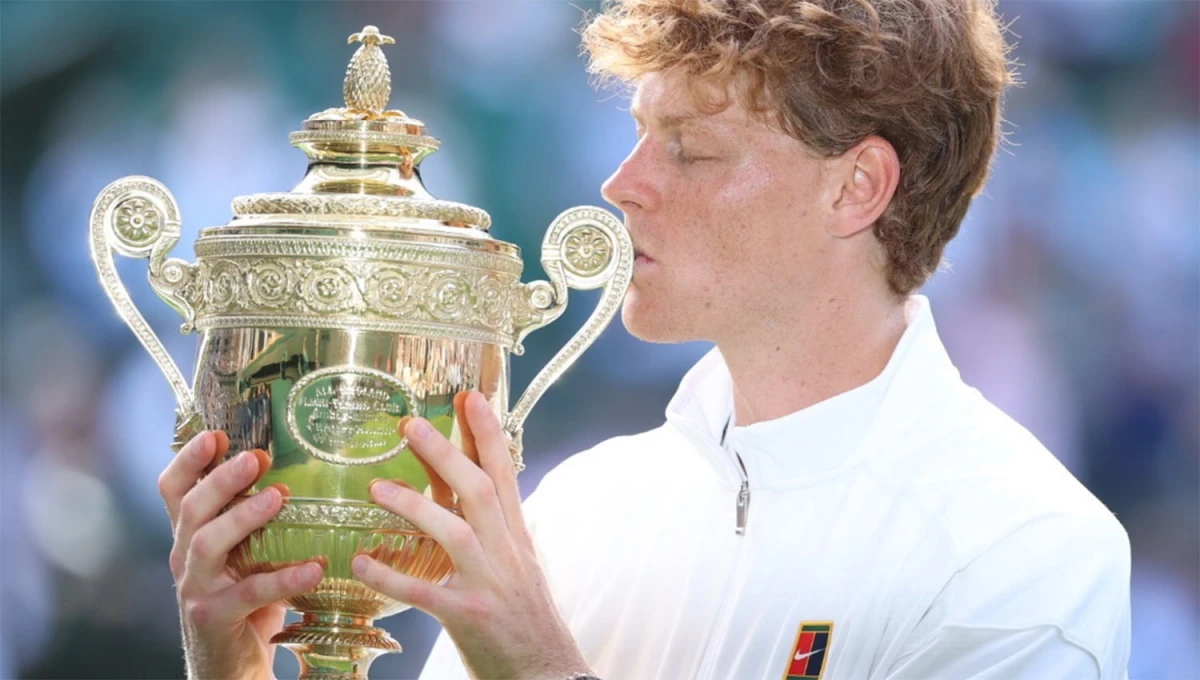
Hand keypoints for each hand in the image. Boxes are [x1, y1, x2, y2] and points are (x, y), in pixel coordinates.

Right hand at [159, 431, 324, 679]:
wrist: (231, 666)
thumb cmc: (247, 600)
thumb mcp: (246, 554)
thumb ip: (258, 520)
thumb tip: (302, 470)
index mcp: (191, 535)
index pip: (173, 489)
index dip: (188, 459)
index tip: (215, 433)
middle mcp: (185, 557)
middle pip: (190, 509)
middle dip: (221, 479)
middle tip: (256, 457)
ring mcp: (196, 588)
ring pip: (207, 543)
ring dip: (243, 516)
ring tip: (278, 497)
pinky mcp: (214, 617)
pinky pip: (249, 593)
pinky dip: (283, 577)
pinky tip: (314, 568)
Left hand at [351, 392, 591, 679]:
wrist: (548, 673)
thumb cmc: (528, 620)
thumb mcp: (521, 565)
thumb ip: (499, 530)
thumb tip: (482, 493)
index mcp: (518, 537)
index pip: (505, 474)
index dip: (487, 434)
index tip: (469, 396)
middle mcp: (507, 554)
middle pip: (479, 491)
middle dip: (446, 453)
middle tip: (408, 425)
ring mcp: (488, 585)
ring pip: (454, 533)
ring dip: (415, 507)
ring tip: (376, 488)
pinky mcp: (467, 617)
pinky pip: (424, 593)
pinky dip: (391, 577)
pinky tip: (362, 563)